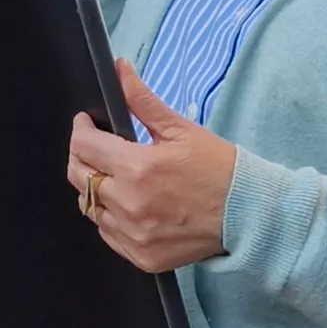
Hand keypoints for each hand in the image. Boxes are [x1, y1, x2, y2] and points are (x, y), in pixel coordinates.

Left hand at [68, 61, 235, 271]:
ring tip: (116, 177)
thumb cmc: (219, 169)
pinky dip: (110, 218)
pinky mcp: (141, 256)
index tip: (87, 124)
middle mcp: (129, 204)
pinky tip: (129, 205)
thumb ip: (142, 101)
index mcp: (138, 168)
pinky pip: (107, 234)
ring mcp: (133, 234)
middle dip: (82, 156)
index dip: (81, 129)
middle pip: (79, 177)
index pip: (84, 146)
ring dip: (96, 188)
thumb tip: (120, 71)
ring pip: (90, 207)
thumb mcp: (181, 129)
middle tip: (97, 147)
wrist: (247, 215)